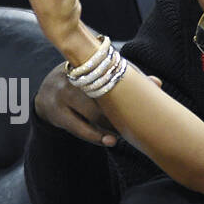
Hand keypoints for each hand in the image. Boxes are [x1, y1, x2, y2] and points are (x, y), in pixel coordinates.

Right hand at [34, 62, 162, 145]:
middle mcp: (73, 75)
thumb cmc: (83, 85)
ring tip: (125, 133)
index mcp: (86, 62)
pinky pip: (79, 128)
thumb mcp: (99, 77)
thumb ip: (125, 79)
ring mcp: (62, 94)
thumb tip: (157, 83)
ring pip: (93, 113)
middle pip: (103, 93)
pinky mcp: (56, 113)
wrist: (46, 94)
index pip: (111, 70)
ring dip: (112, 126)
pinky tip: (111, 141)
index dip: (129, 82)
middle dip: (121, 110)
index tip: (145, 98)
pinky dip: (97, 136)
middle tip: (137, 122)